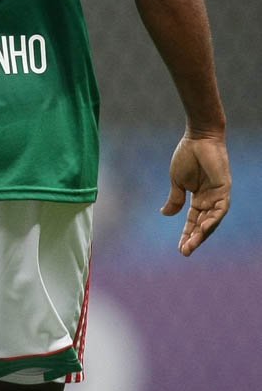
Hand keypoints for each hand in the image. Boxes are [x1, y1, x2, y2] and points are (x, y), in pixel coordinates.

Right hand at [161, 134, 230, 255]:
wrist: (198, 138)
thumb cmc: (187, 156)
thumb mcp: (177, 181)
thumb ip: (175, 199)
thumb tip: (165, 214)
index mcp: (198, 199)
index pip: (193, 222)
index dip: (186, 235)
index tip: (179, 249)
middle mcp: (210, 200)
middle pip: (203, 225)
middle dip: (194, 239)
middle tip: (185, 252)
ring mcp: (218, 196)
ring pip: (212, 220)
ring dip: (203, 233)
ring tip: (192, 244)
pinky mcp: (225, 189)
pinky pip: (221, 209)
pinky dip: (213, 219)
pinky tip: (204, 227)